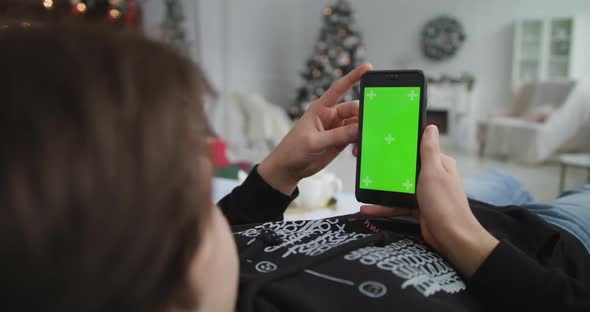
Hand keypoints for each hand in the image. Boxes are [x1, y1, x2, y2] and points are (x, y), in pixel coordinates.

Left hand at [258, 63, 372, 194]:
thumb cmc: (293, 150)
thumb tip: (359, 129)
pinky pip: (355, 138)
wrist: (288, 168)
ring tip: (361, 145)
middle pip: (354, 110)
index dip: (353, 77)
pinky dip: (359, 143)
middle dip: (363, 117)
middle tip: (369, 127)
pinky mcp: (340, 142)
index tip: (368, 68)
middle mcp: (330, 116)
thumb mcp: (314, 142)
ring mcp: (337, 129)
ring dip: (362, 133)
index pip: (339, 88)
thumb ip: (337, 135)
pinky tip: (357, 151)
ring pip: (357, 125)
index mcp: (321, 108)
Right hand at [360, 125, 498, 277]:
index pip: (418, 149)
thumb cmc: (444, 204)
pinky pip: (398, 204)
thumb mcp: (433, 172)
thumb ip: (429, 150)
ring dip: (382, 189)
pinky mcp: (418, 208)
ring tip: (363, 185)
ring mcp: (425, 192)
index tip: (381, 142)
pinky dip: (384, 206)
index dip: (400, 146)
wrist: (452, 238)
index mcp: (439, 163)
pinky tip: (368, 208)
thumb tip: (431, 127)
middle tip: (366, 163)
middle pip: (405, 167)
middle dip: (387, 167)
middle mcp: (433, 176)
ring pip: (399, 186)